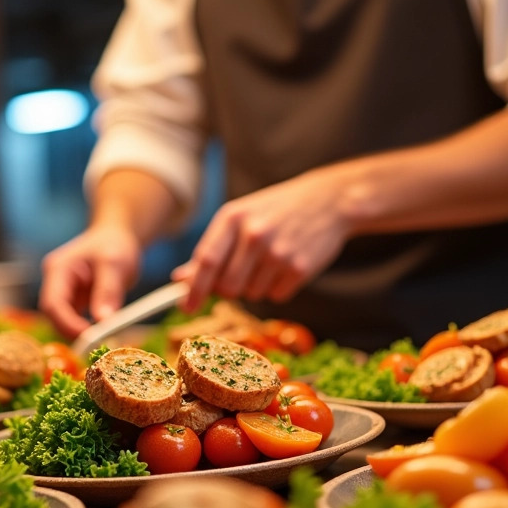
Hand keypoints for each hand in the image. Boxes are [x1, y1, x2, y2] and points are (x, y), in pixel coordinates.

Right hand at [39, 224, 142, 337]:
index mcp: (57, 269)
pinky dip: (86, 330)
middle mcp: (55, 283)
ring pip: (63, 322)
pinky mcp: (73, 302)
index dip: (68, 324)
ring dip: (79, 333)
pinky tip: (102, 334)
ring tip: (103, 340)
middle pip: (54, 316)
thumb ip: (108, 290)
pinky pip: (74, 321)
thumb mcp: (114, 263)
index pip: (53, 304)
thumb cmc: (114, 244)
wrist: (117, 237)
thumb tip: (103, 322)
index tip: (91, 337)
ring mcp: (63, 293)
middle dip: (72, 332)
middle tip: (98, 344)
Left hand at [173, 171, 350, 310]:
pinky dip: (277, 288)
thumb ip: (211, 248)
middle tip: (242, 272)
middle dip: (230, 289)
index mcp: (233, 217)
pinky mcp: (299, 268)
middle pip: (227, 288)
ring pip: (252, 295)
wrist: (327, 200)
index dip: (194, 289)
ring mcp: (278, 252)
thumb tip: (180, 278)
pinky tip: (286, 264)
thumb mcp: (239, 217)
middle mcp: (254, 234)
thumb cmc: (275, 210)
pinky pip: (276, 297)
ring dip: (256, 287)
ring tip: (270, 260)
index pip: (205, 261)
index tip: (187, 307)